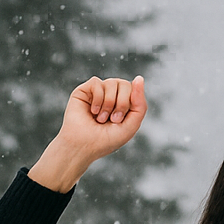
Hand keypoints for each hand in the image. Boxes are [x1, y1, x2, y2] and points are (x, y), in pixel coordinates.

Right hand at [29, 76, 148, 192]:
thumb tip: (139, 78)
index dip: (130, 102)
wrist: (84, 145)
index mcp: (124, 103)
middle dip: (121, 103)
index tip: (120, 120)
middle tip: (113, 119)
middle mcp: (111, 96)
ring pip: (112, 82)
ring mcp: (98, 92)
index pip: (134, 90)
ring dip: (108, 104)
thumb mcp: (131, 124)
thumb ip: (140, 103)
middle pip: (125, 84)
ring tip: (101, 118)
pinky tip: (92, 111)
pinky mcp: (84, 90)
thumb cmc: (108, 139)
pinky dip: (97, 99)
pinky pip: (97, 82)